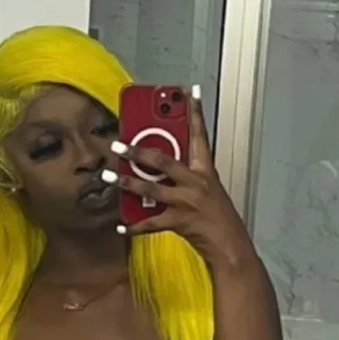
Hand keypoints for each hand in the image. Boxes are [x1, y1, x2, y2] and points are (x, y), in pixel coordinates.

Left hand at [106, 86, 249, 265]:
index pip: (200, 136)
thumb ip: (187, 174)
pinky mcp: (180, 222)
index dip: (195, 114)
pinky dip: (134, 225)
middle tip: (118, 144)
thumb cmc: (219, 217)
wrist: (230, 246)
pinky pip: (151, 222)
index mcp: (206, 171)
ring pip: (152, 188)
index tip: (189, 93)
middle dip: (138, 151)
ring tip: (109, 176)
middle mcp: (196, 183)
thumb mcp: (209, 189)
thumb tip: (159, 163)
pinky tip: (121, 226)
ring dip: (128, 182)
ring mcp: (187, 202)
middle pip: (164, 161)